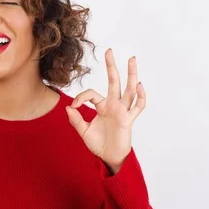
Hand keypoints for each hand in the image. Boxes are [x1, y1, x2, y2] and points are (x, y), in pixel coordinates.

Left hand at [66, 48, 145, 172]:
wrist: (109, 158)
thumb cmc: (99, 144)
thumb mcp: (84, 131)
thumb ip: (76, 120)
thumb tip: (68, 108)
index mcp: (102, 106)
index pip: (92, 94)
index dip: (81, 97)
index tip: (73, 106)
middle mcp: (113, 105)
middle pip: (114, 82)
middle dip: (111, 66)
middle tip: (108, 51)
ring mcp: (122, 111)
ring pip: (129, 89)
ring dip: (131, 74)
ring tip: (131, 59)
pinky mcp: (128, 120)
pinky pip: (137, 107)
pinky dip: (140, 96)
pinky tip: (139, 85)